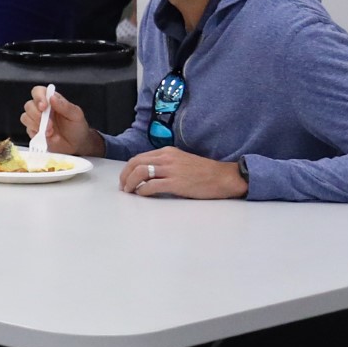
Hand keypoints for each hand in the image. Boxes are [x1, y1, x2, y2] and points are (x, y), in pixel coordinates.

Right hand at [20, 87, 102, 155]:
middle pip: (29, 105)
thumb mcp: (76, 115)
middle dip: (37, 115)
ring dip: (36, 125)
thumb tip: (52, 98)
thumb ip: (65, 106)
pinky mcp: (34, 131)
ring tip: (50, 132)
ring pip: (25, 117)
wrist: (77, 145)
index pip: (38, 92)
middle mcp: (41, 109)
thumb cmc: (77, 127)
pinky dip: (37, 133)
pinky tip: (47, 136)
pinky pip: (28, 129)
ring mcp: (36, 120)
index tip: (44, 107)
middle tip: (50, 124)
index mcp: (51, 100)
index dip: (38, 97)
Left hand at [121, 148, 248, 198]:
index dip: (128, 168)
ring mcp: (171, 170)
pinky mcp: (176, 183)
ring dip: (130, 182)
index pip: (139, 157)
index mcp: (167, 152)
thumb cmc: (205, 172)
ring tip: (130, 191)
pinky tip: (142, 194)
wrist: (224, 177)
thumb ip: (165, 163)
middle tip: (123, 186)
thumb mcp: (181, 160)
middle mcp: (167, 158)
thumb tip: (148, 173)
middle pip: (136, 163)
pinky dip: (142, 191)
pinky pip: (151, 186)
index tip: (125, 177)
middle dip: (125, 175)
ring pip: (140, 172)